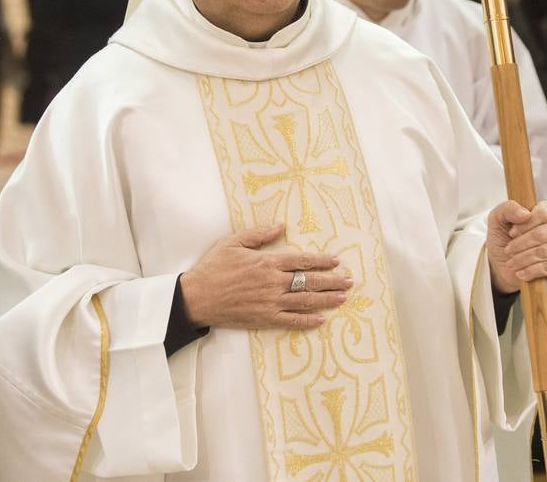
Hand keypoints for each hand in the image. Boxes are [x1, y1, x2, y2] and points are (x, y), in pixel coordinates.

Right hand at [179, 224, 351, 330]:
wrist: (197, 297)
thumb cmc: (214, 267)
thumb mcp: (234, 242)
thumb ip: (260, 234)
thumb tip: (282, 225)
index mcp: (267, 262)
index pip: (302, 261)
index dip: (321, 261)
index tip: (337, 261)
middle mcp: (273, 283)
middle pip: (309, 281)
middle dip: (332, 281)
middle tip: (349, 282)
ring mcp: (270, 303)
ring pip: (305, 301)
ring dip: (326, 300)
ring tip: (343, 298)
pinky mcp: (264, 319)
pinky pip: (291, 320)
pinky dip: (307, 321)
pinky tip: (321, 320)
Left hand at [487, 200, 546, 293]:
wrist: (505, 260)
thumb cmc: (504, 235)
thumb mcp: (498, 218)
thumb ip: (508, 209)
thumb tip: (525, 213)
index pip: (543, 213)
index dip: (525, 224)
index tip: (511, 233)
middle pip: (542, 234)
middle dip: (520, 244)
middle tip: (508, 250)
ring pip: (544, 252)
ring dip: (522, 259)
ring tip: (511, 262)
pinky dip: (530, 271)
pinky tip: (520, 272)